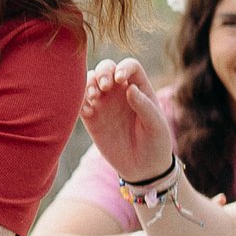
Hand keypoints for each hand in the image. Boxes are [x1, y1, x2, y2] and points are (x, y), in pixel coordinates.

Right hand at [80, 59, 175, 180]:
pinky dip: (78, 102)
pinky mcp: (91, 119)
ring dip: (88, 84)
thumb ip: (144, 106)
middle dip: (102, 72)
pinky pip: (80, 103)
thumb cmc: (155, 144)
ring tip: (93, 98)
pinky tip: (86, 112)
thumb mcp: (156, 126)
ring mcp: (104, 104)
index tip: (119, 80)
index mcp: (139, 89)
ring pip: (90, 81)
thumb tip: (129, 88)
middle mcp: (120, 92)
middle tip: (103, 87)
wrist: (143, 169)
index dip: (123, 67)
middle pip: (106, 67)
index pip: (129, 66)